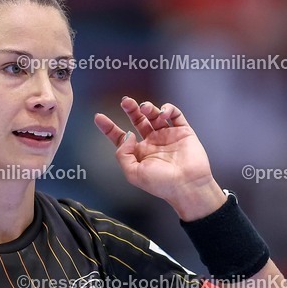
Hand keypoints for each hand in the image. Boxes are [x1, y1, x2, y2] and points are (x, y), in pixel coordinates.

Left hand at [93, 97, 225, 219]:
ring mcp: (168, 136)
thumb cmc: (162, 184)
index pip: (121, 137)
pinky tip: (162, 113)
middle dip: (131, 109)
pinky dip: (168, 109)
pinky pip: (175, 115)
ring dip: (148, 108)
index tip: (99, 117)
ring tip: (145, 108)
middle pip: (138, 121)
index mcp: (140, 153)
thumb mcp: (133, 173)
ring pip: (155, 115)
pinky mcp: (183, 131)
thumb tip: (127, 134)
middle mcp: (153, 143)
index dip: (109, 127)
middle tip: (125, 101)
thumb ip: (123, 153)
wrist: (187, 186)